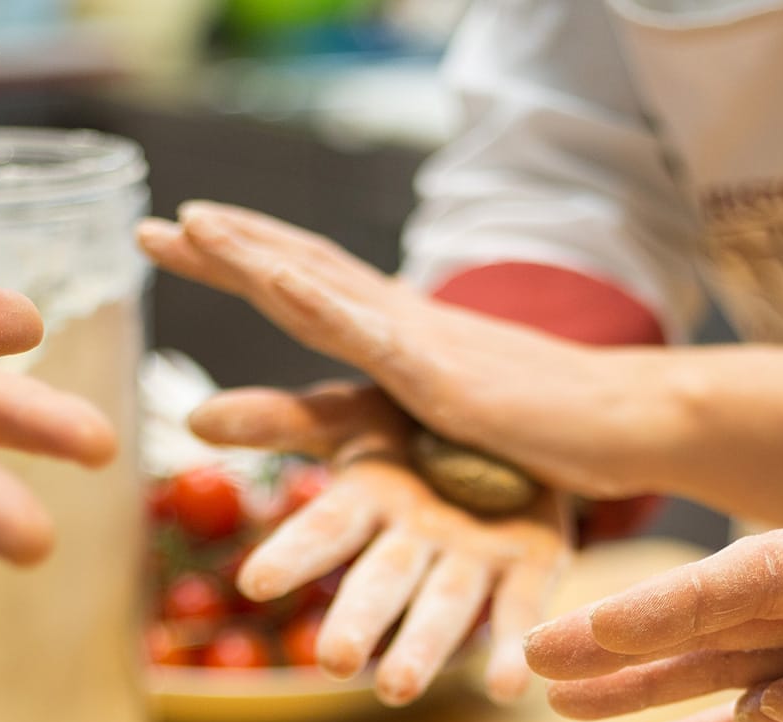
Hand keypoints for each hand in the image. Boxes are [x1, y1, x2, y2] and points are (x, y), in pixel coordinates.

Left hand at [139, 201, 676, 501]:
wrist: (633, 422)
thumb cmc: (558, 433)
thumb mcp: (464, 423)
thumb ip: (425, 421)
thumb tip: (393, 434)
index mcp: (404, 335)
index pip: (309, 284)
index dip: (245, 257)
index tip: (180, 235)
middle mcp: (404, 322)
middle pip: (299, 269)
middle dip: (223, 246)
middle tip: (149, 225)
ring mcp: (420, 341)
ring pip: (321, 285)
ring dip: (253, 255)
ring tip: (191, 227)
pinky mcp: (441, 375)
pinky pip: (365, 331)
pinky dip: (313, 299)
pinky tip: (270, 276)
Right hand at [186, 381, 569, 703]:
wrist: (512, 417)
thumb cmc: (416, 420)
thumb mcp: (355, 409)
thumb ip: (284, 419)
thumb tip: (196, 418)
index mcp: (368, 502)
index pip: (325, 529)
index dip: (295, 554)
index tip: (256, 583)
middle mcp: (413, 543)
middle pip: (381, 585)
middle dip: (359, 621)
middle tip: (337, 662)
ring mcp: (471, 561)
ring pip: (443, 610)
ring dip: (422, 650)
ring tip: (398, 691)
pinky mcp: (531, 567)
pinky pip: (519, 612)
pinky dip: (511, 649)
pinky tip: (508, 689)